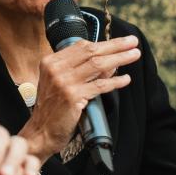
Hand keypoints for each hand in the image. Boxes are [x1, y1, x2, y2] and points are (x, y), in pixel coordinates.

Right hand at [19, 35, 140, 162]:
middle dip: (115, 45)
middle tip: (132, 42)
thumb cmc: (52, 109)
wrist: (41, 132)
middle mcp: (56, 69)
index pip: (81, 46)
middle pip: (91, 51)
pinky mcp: (72, 97)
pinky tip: (125, 79)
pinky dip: (115, 82)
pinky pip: (99, 86)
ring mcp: (63, 82)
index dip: (104, 43)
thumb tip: (110, 62)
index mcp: (51, 62)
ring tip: (134, 55)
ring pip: (97, 65)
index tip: (121, 42)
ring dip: (119, 58)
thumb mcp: (61, 84)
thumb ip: (83, 71)